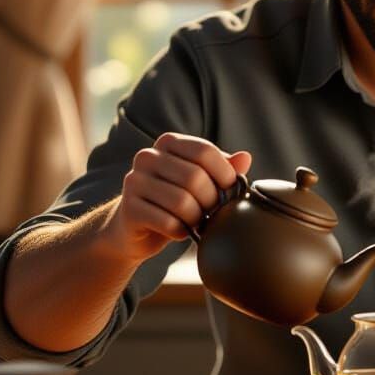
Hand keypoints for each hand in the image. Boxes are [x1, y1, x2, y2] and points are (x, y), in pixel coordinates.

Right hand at [103, 132, 251, 262]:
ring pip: (182, 202)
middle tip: (212, 212)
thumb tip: (246, 157)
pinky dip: (181, 231)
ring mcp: (134, 181)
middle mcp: (147, 156)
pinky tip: (179, 230)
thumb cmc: (175, 201)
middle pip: (195, 177)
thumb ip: (223, 169)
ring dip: (197, 218)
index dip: (224, 174)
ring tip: (196, 221)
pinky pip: (168, 222)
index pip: (204, 151)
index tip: (230, 190)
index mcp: (168, 143)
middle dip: (211, 200)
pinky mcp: (129, 209)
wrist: (134, 230)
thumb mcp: (201, 181)